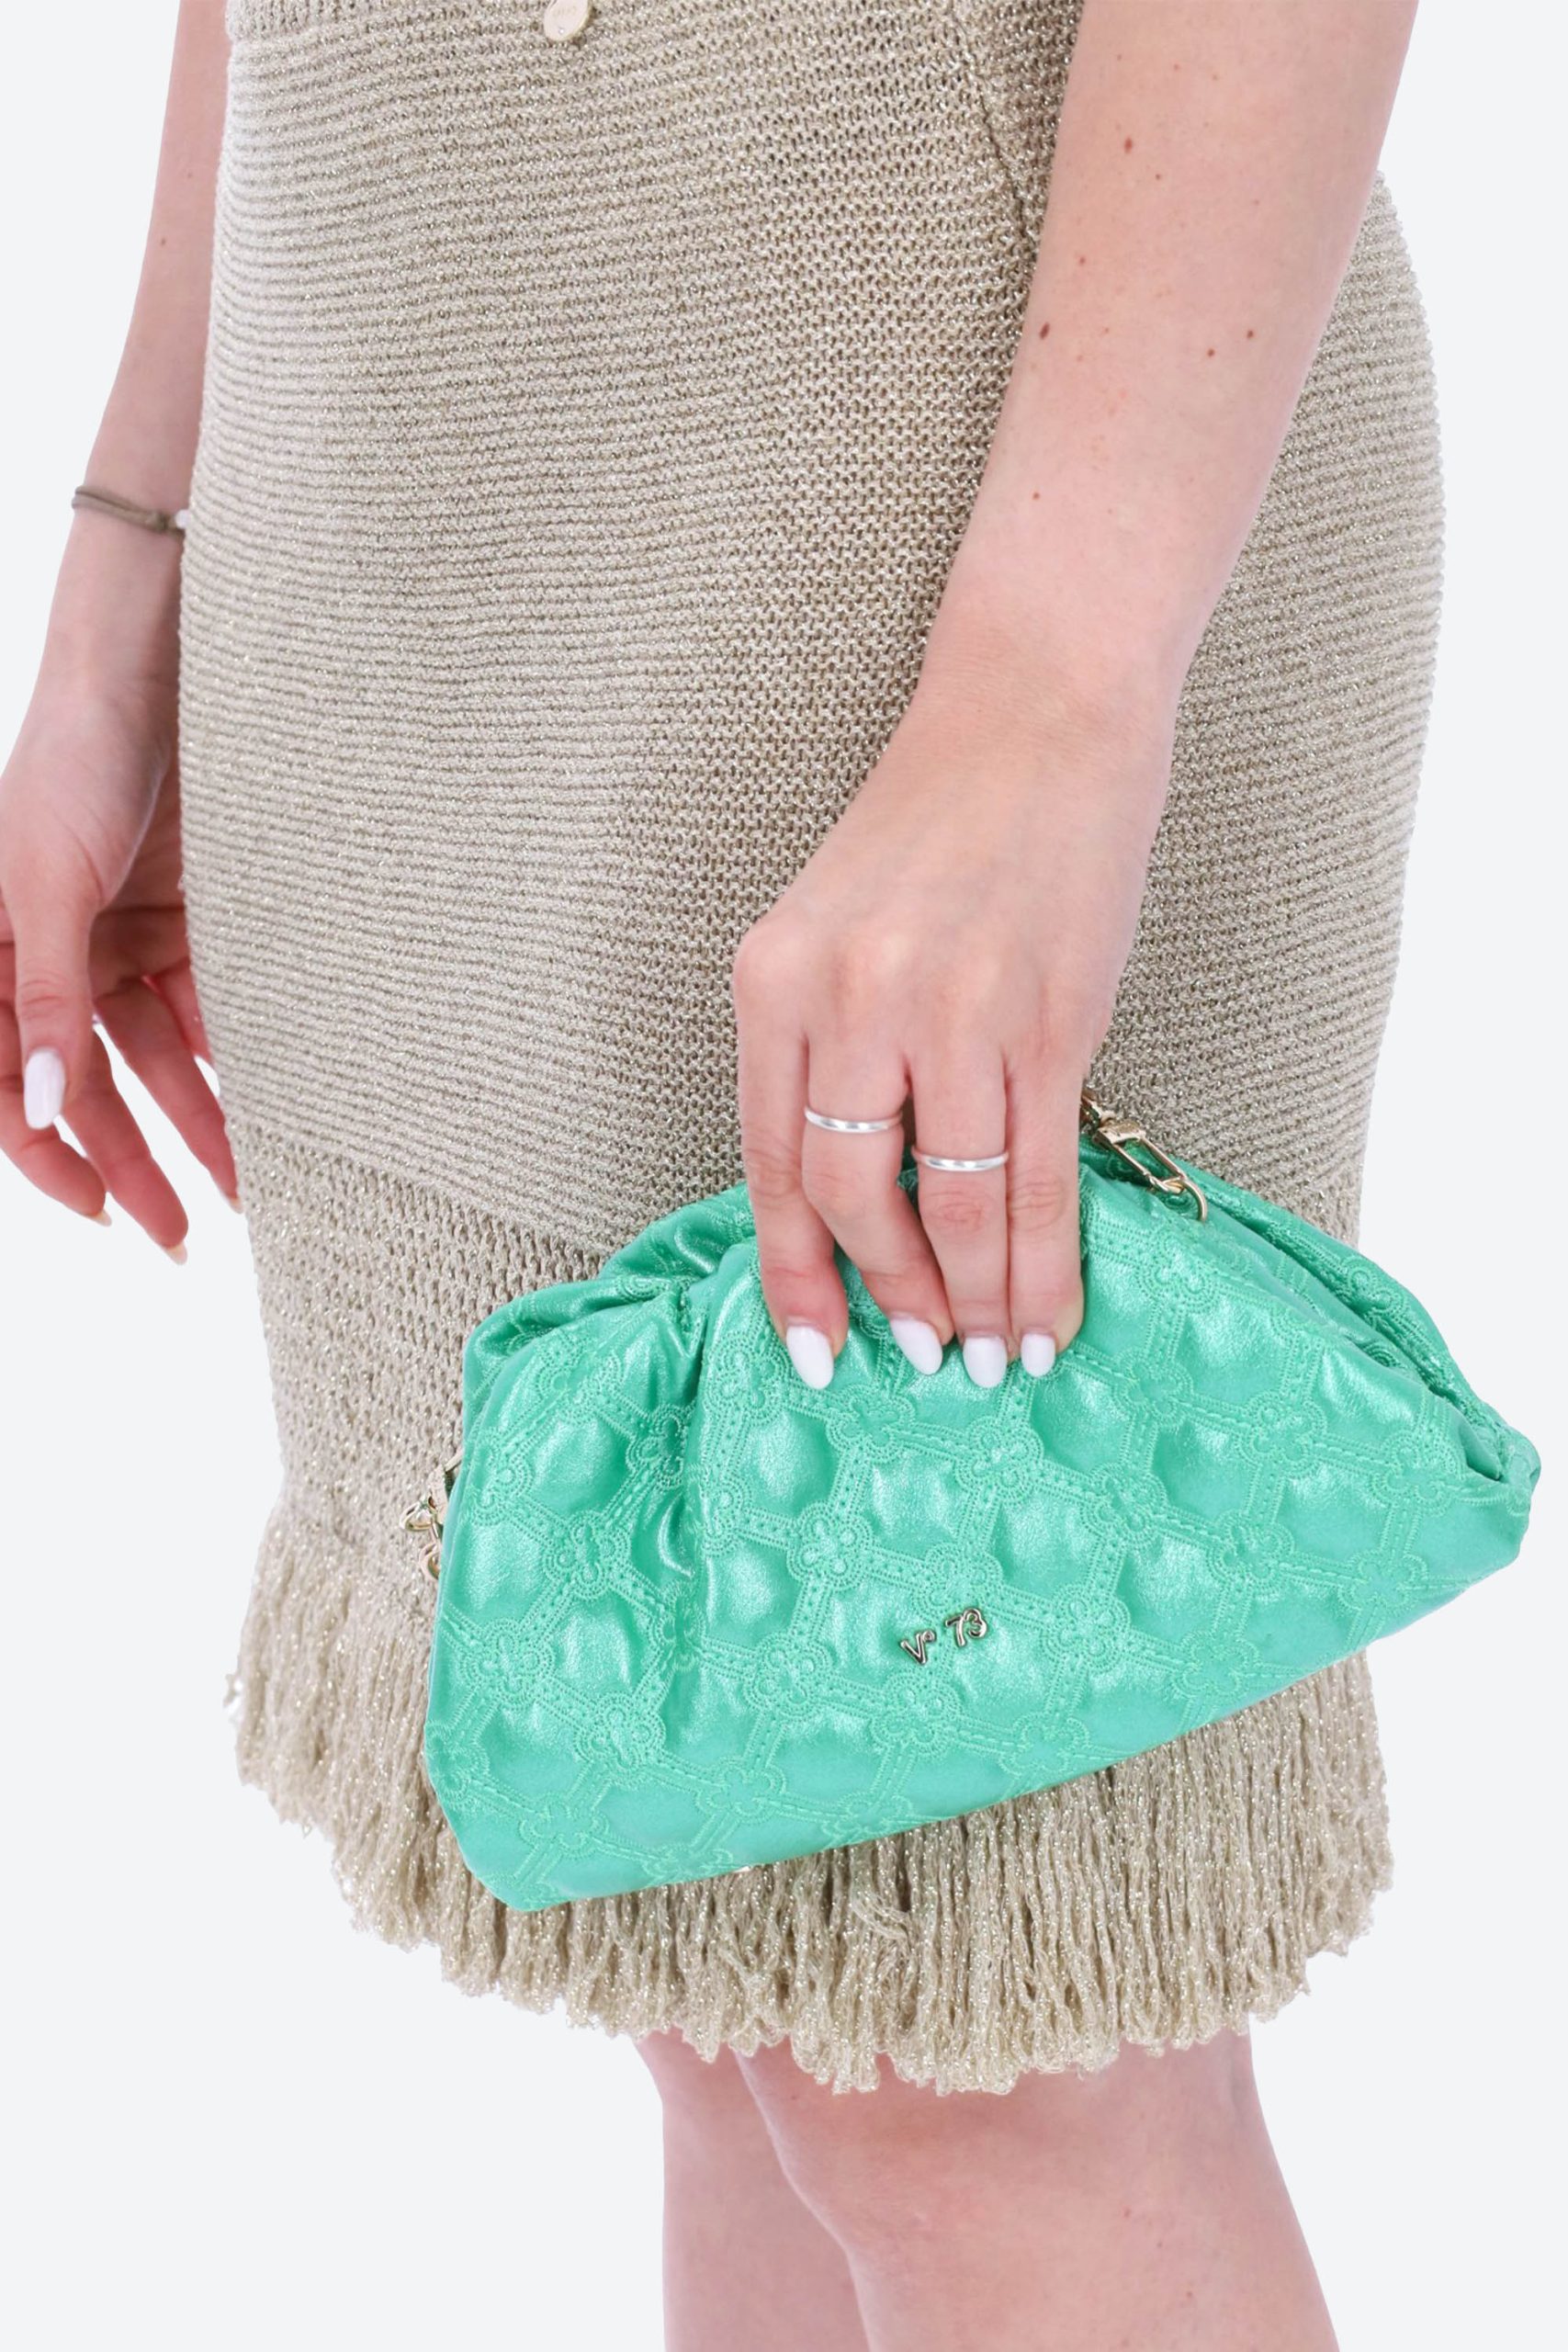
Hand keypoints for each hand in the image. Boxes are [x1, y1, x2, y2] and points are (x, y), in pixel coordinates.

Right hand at [0, 557, 234, 1249]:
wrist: (151, 670)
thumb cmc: (75, 760)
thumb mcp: (50, 883)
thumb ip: (44, 996)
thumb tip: (42, 1104)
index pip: (11, 1085)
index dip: (53, 1157)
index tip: (106, 1216)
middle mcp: (47, 959)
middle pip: (88, 1086)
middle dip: (134, 1162)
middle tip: (183, 1236)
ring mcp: (112, 941)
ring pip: (152, 1059)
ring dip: (195, 1121)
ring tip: (245, 1187)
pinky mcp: (174, 919)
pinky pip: (200, 1007)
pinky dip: (228, 1054)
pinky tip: (264, 1101)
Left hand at [733, 603, 1173, 1388]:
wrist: (1037, 715)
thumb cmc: (937, 829)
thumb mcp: (836, 932)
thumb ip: (830, 1054)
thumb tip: (858, 1205)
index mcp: (774, 980)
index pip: (768, 1163)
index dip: (794, 1275)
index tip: (818, 1354)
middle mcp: (849, 1000)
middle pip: (850, 1196)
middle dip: (891, 1294)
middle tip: (924, 1354)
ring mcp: (952, 1012)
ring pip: (950, 1202)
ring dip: (976, 1299)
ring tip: (993, 1358)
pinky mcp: (1049, 1020)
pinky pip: (1037, 1175)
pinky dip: (1041, 1261)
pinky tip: (1048, 1314)